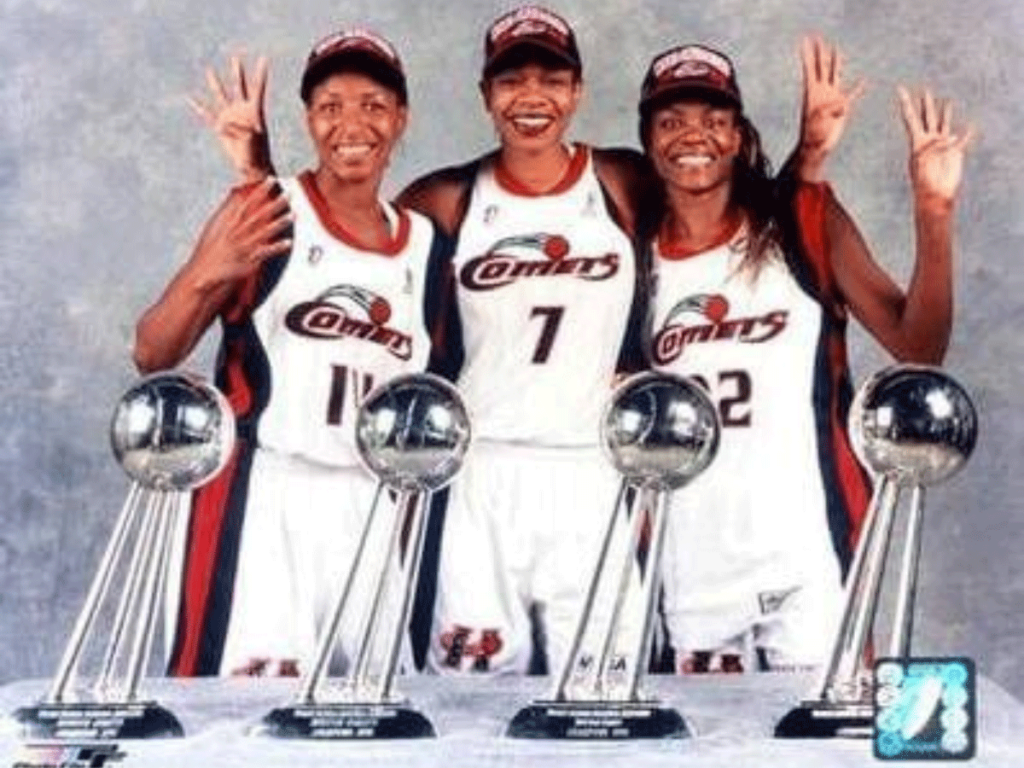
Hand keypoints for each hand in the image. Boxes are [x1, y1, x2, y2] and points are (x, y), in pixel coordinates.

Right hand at [189, 55, 272, 181]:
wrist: (252, 166)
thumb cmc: (257, 154)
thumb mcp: (252, 141)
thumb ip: (242, 131)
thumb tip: (226, 125)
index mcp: (255, 111)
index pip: (258, 89)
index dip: (262, 75)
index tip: (265, 59)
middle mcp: (242, 110)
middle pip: (239, 86)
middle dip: (238, 72)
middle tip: (237, 56)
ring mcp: (230, 117)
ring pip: (221, 95)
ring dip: (215, 83)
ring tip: (209, 69)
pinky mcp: (220, 126)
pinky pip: (207, 114)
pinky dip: (198, 106)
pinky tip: (189, 97)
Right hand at [191, 179, 291, 289]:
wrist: (202, 271)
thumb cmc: (209, 251)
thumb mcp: (214, 226)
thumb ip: (227, 210)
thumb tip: (235, 195)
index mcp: (230, 223)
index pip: (247, 203)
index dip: (260, 191)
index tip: (270, 180)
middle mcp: (238, 232)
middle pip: (259, 214)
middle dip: (275, 204)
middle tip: (289, 194)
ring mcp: (244, 245)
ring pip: (265, 231)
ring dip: (280, 223)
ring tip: (293, 214)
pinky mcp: (248, 260)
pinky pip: (265, 252)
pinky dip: (277, 247)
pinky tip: (289, 243)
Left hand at [798, 36, 865, 176]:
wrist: (816, 148)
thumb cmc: (812, 137)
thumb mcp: (818, 122)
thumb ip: (829, 109)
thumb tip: (842, 104)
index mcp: (812, 93)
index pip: (810, 70)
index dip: (807, 56)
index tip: (805, 42)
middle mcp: (821, 92)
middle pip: (822, 67)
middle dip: (820, 53)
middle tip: (817, 38)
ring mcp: (832, 98)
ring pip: (835, 75)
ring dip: (836, 63)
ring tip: (836, 49)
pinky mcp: (843, 108)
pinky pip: (852, 95)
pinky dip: (858, 88)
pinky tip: (865, 81)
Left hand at [898, 86, 974, 211]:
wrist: (934, 194)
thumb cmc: (925, 179)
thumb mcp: (924, 160)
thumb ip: (935, 145)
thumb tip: (953, 136)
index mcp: (916, 141)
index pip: (910, 118)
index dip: (906, 103)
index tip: (900, 90)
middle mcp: (929, 140)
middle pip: (928, 117)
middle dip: (926, 104)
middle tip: (924, 89)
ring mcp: (943, 145)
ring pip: (944, 124)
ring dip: (946, 113)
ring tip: (947, 101)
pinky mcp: (955, 151)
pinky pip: (964, 139)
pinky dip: (968, 133)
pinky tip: (970, 127)